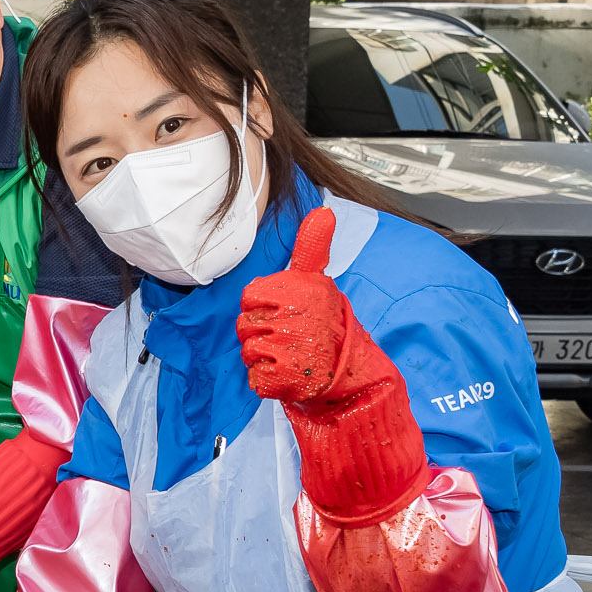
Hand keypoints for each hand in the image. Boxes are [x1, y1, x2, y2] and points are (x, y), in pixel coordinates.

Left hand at [237, 206, 427, 523]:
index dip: (262, 308)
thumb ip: (313, 249)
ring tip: (292, 355)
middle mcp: (293, 318)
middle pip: (244, 326)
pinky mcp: (282, 379)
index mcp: (297, 291)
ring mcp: (288, 349)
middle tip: (291, 338)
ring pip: (248, 351)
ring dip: (264, 358)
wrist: (347, 374)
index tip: (286, 313)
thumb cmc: (324, 324)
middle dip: (261, 334)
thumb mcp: (317, 282)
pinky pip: (255, 378)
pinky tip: (289, 374)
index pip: (250, 297)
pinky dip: (267, 381)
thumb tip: (325, 210)